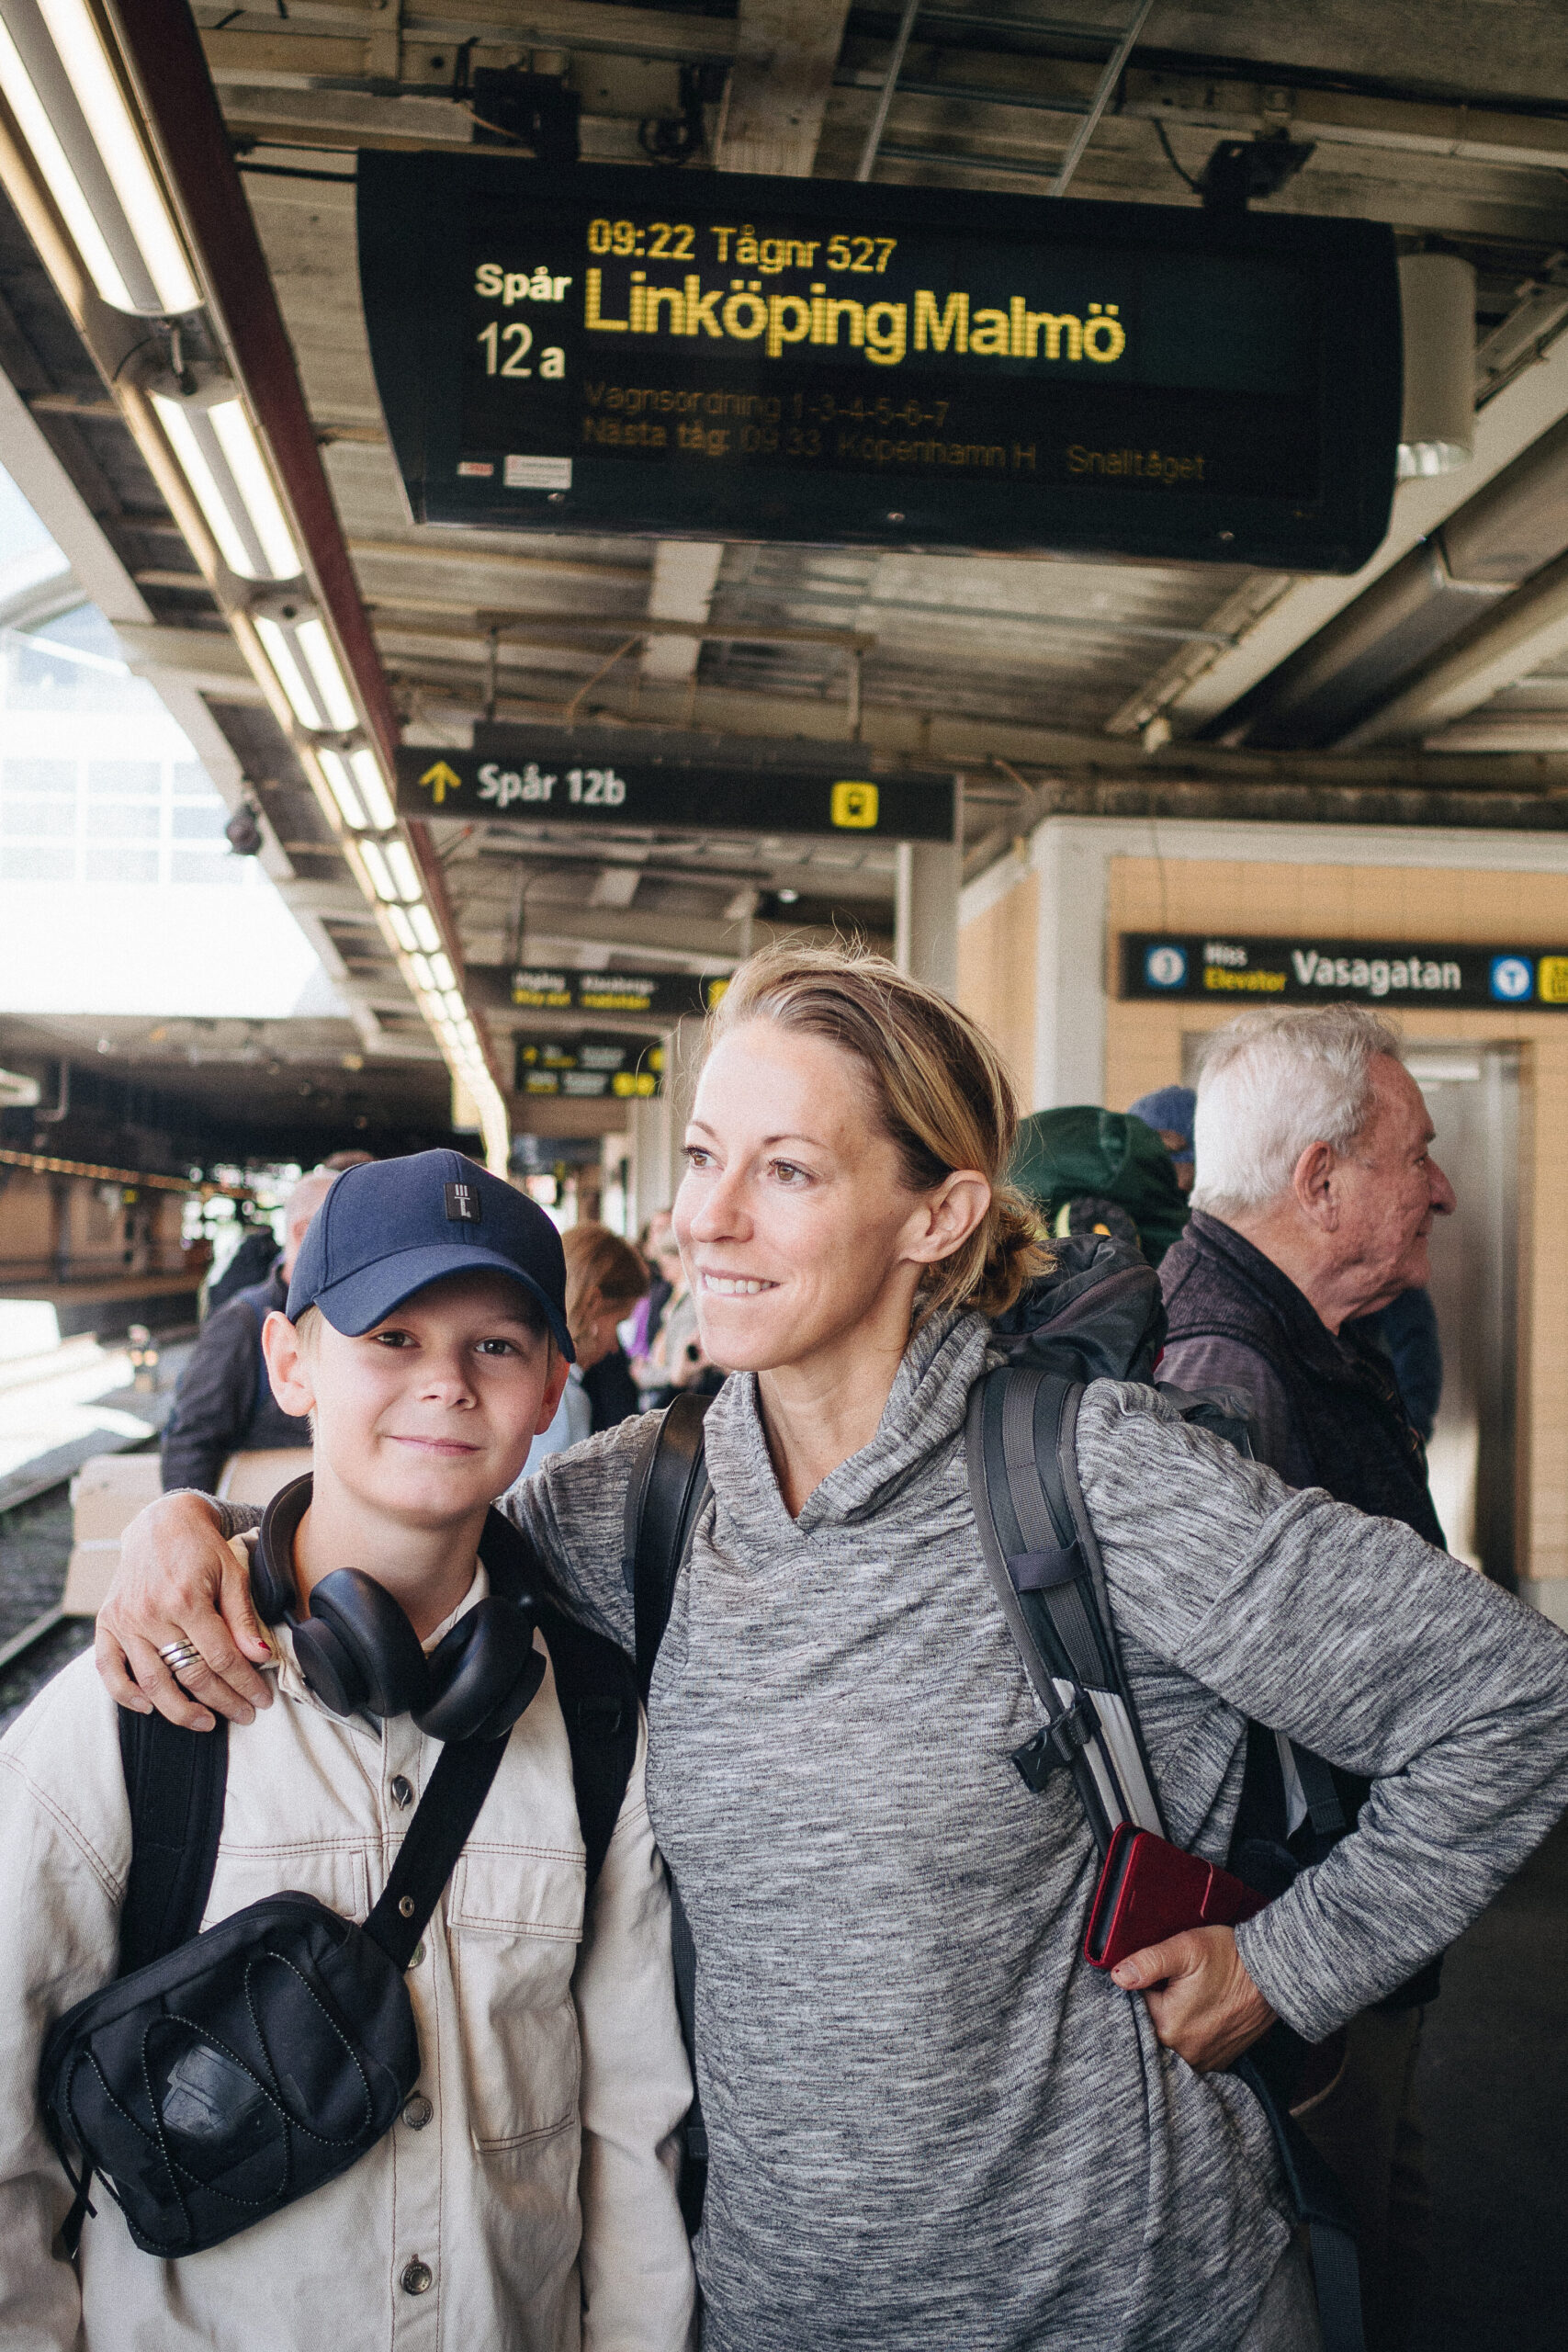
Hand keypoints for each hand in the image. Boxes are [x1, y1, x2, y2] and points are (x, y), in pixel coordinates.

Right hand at [94, 1492, 274, 1729]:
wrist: (160, 1523)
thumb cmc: (202, 1549)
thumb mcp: (232, 1574)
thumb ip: (243, 1618)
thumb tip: (260, 1658)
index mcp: (187, 1600)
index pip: (221, 1658)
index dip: (245, 1684)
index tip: (262, 1700)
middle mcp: (151, 1613)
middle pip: (190, 1675)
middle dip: (223, 1701)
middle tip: (245, 1715)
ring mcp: (125, 1620)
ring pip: (152, 1682)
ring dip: (180, 1710)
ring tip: (206, 1722)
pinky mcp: (107, 1622)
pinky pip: (108, 1669)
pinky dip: (125, 1694)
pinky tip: (149, 1707)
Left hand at [1110, 1925, 1275, 2071]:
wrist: (1271, 1975)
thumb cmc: (1229, 1958)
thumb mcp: (1185, 1949)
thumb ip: (1147, 1962)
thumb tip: (1118, 1977)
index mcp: (1167, 2027)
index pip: (1136, 2007)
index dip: (1144, 1986)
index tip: (1159, 1975)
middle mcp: (1183, 2052)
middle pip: (1153, 2026)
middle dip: (1158, 2005)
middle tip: (1178, 1984)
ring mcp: (1203, 2061)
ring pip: (1171, 2040)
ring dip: (1175, 2021)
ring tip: (1192, 1997)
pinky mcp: (1218, 2061)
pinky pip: (1192, 2050)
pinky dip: (1191, 2034)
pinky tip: (1202, 2013)